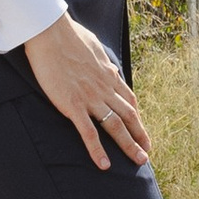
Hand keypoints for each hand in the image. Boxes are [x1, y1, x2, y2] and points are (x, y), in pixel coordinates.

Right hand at [24, 15, 151, 171]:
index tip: (141, 129)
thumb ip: (103, 61)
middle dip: (140, 136)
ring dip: (129, 145)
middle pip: (128, 116)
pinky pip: (88, 132)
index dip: (137, 118)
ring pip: (115, 126)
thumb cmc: (68, 35)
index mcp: (108, 75)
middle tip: (146, 152)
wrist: (51, 33)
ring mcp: (90, 98)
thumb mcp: (94, 47)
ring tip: (138, 162)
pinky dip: (97, 150)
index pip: (128, 100)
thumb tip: (110, 68)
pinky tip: (104, 165)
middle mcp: (104, 88)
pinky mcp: (73, 104)